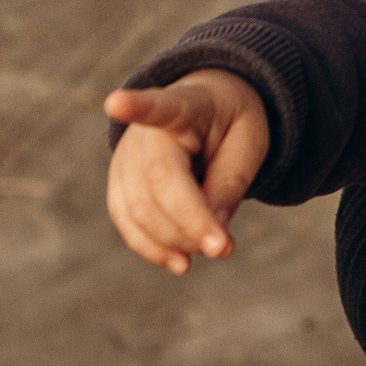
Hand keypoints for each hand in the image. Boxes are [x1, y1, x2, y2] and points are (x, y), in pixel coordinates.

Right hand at [103, 69, 269, 274]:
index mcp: (184, 106)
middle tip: (227, 247)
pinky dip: (153, 248)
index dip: (135, 106)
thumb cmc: (230, 123)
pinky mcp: (120, 184)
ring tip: (214, 248)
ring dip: (175, 240)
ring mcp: (124, 157)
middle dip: (190, 223)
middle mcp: (143, 131)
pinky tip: (181, 263)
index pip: (158, 107)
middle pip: (156, 184)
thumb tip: (210, 237)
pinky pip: (127, 223)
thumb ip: (229, 185)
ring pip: (137, 211)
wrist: (208, 110)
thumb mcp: (249, 143)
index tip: (116, 102)